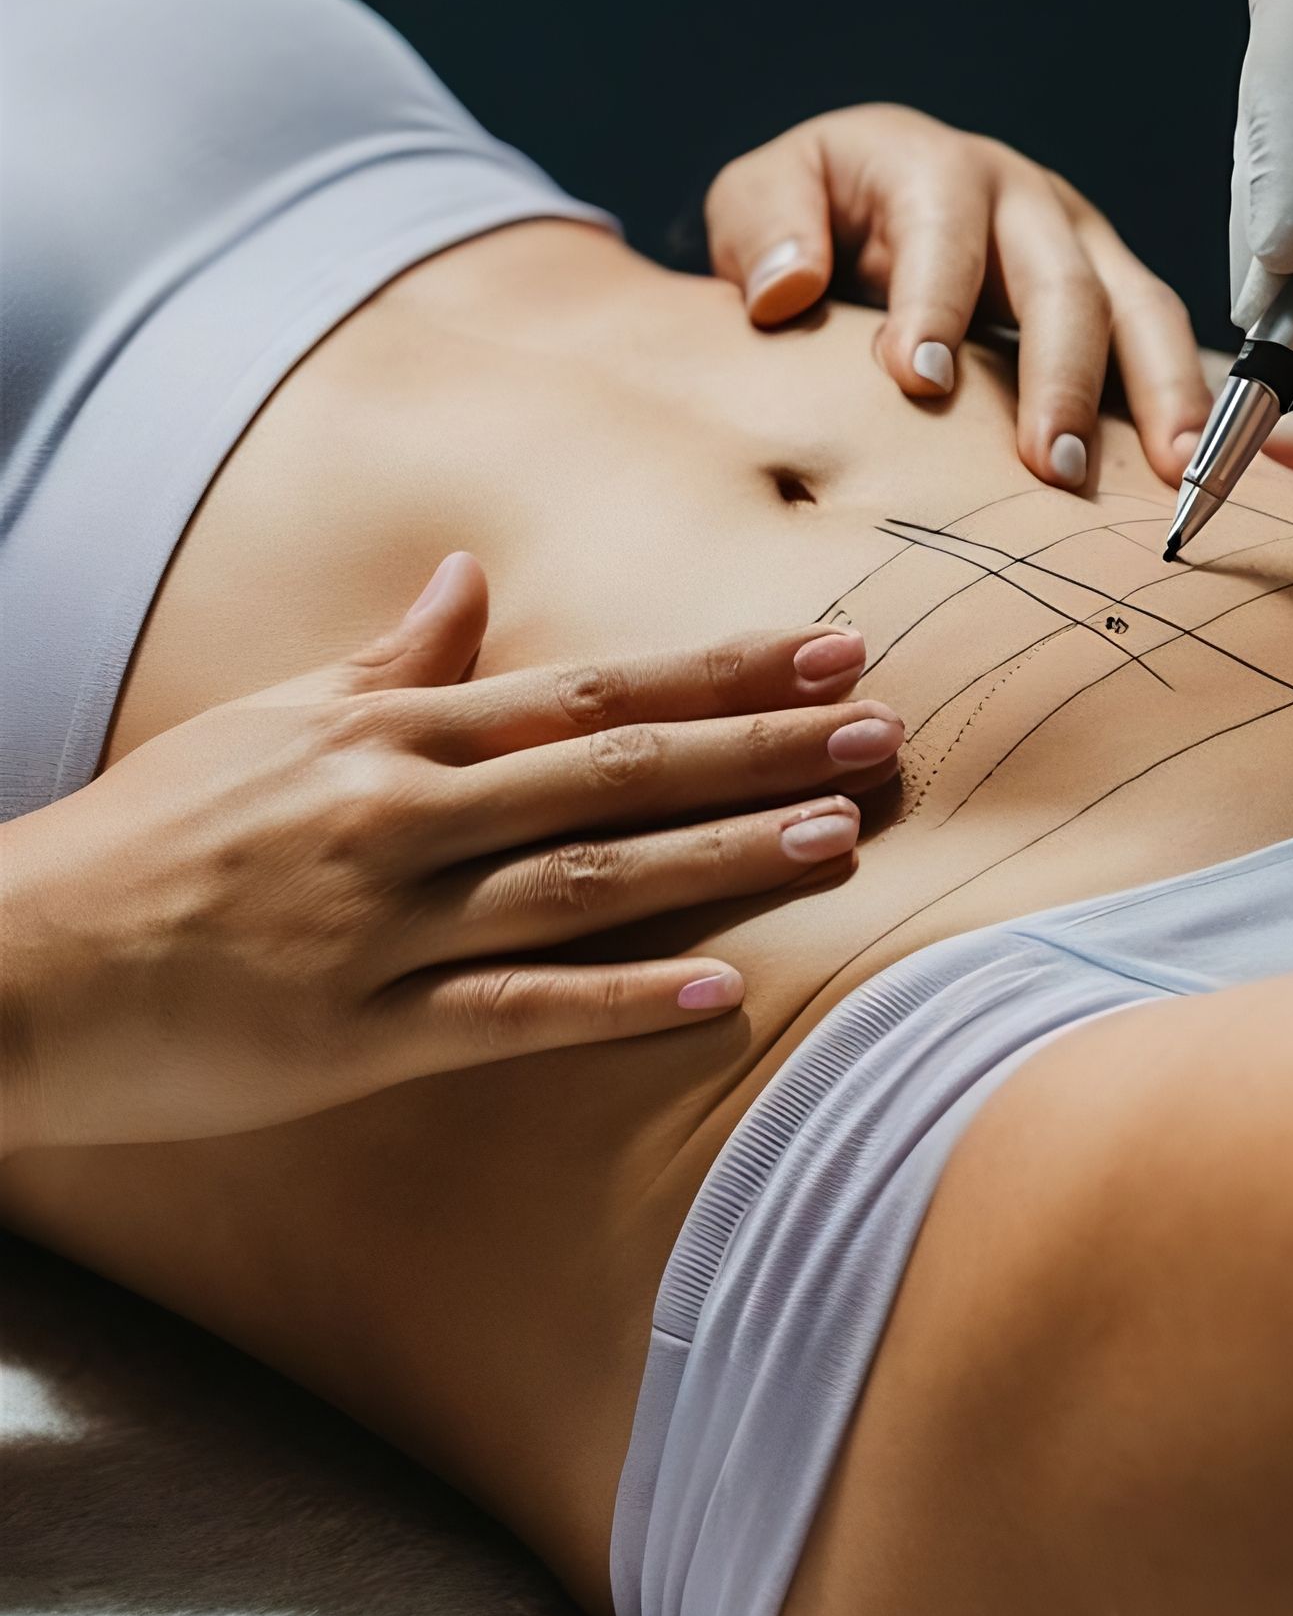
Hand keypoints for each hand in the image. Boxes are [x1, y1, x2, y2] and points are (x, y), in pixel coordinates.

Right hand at [0, 552, 902, 1153]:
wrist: (22, 959)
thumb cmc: (151, 835)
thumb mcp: (270, 722)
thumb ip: (388, 664)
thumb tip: (466, 579)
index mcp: (390, 736)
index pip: (587, 691)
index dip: (714, 672)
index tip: (825, 650)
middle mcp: (404, 816)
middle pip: (615, 772)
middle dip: (757, 749)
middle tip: (884, 731)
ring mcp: (387, 927)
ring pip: (589, 883)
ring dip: (723, 858)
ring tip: (842, 839)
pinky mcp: (361, 1036)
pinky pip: (511, 1017)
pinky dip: (619, 1005)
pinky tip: (721, 995)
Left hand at [706, 103, 1216, 489]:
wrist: (859, 204)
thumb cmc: (808, 212)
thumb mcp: (762, 195)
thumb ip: (763, 229)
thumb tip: (783, 291)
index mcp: (933, 166)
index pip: (942, 229)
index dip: (935, 301)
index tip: (918, 382)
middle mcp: (1023, 199)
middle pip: (1061, 278)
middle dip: (1060, 373)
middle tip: (1051, 467)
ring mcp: (1082, 244)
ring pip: (1139, 309)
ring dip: (1159, 390)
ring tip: (1173, 472)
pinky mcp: (1114, 294)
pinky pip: (1165, 345)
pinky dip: (1188, 402)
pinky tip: (1198, 470)